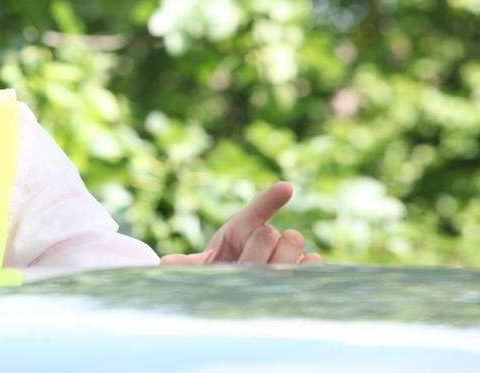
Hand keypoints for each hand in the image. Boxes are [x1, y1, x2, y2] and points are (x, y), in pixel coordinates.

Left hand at [159, 181, 323, 265]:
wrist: (233, 292)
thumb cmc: (217, 274)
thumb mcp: (199, 268)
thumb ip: (186, 265)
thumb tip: (167, 264)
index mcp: (239, 230)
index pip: (255, 209)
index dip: (269, 198)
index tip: (285, 187)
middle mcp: (265, 239)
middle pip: (269, 232)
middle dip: (257, 248)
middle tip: (245, 264)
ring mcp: (285, 255)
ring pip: (291, 243)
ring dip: (277, 260)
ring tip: (263, 275)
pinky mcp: (302, 274)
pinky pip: (313, 263)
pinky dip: (306, 268)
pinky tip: (291, 278)